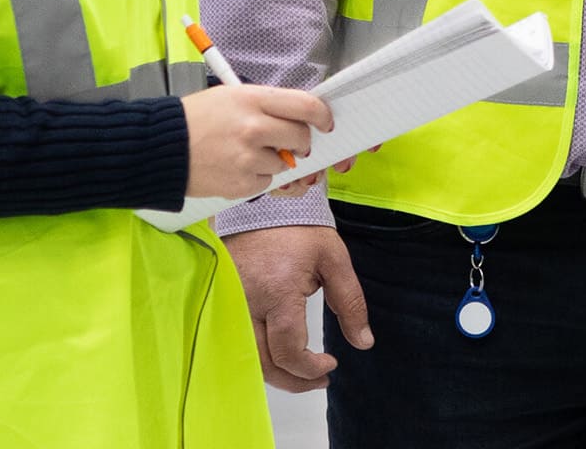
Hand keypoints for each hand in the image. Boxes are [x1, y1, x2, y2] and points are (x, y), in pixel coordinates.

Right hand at [183, 84, 331, 199]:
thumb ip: (266, 106)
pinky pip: (266, 183)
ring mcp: (249, 158)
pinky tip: (236, 167)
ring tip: (246, 152)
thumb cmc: (195, 119)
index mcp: (253, 99)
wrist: (161, 148)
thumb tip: (297, 117)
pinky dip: (257, 178)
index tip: (324, 122)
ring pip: (285, 164)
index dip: (322, 116)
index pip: (306, 105)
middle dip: (301, 143)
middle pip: (301, 138)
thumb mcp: (231, 97)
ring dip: (274, 161)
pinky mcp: (242, 184)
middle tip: (290, 143)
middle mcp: (255, 127)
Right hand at [225, 224, 372, 392]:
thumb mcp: (333, 258)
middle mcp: (247, 302)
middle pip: (265, 363)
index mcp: (277, 291)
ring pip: (248, 357)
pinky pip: (237, 342)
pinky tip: (279, 356)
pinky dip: (259, 357)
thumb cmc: (298, 229)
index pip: (289, 350)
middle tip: (319, 379)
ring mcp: (230, 304)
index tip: (331, 363)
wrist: (263, 205)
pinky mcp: (222, 303)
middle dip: (295, 380)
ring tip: (302, 373)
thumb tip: (363, 342)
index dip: (311, 368)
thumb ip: (350, 301)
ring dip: (276, 373)